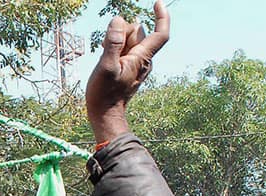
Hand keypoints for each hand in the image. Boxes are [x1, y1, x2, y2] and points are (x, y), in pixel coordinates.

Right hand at [85, 0, 169, 142]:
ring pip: (130, 40)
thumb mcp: (105, 67)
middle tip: (107, 50)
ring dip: (116, 41)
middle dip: (122, 32)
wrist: (105, 115)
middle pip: (138, 33)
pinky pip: (124, 49)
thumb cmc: (104, 95)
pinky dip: (115, 48)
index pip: (160, 33)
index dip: (162, 17)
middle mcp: (144, 60)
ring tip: (106, 58)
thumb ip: (113, 43)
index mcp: (142, 58)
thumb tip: (118, 21)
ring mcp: (137, 64)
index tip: (156, 3)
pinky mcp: (130, 68)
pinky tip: (106, 60)